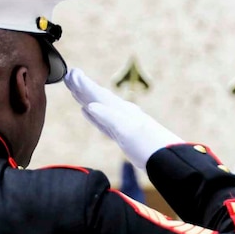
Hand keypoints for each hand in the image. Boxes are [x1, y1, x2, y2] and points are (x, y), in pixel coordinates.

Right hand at [65, 68, 182, 169]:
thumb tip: (89, 106)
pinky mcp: (122, 135)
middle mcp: (120, 113)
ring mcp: (121, 124)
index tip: (71, 73)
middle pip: (97, 97)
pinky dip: (93, 115)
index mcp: (120, 111)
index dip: (83, 85)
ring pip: (98, 107)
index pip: (98, 94)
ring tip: (74, 91)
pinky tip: (87, 112)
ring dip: (85, 98)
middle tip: (68, 76)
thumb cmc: (149, 145)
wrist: (167, 160)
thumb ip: (108, 117)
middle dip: (82, 87)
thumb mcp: (126, 130)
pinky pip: (102, 121)